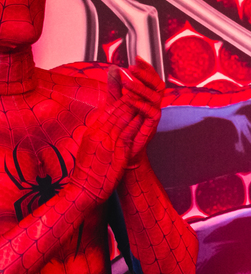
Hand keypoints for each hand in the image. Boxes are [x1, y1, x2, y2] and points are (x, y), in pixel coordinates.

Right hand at [72, 67, 144, 202]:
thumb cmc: (88, 172)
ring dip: (134, 104)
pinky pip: (127, 131)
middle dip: (128, 96)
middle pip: (115, 110)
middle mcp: (98, 133)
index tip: (127, 88)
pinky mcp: (114, 150)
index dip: (118, 98)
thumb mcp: (91, 148)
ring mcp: (106, 140)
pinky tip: (144, 112)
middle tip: (139, 83)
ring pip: (122, 117)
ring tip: (144, 92)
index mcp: (91, 131)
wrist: (83, 189)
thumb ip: (98, 135)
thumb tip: (104, 126)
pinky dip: (136, 120)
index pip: (106, 110)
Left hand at [120, 58, 164, 160]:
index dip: (146, 68)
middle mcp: (154, 104)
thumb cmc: (121, 126)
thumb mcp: (115, 102)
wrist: (122, 149)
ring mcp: (154, 114)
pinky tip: (130, 99)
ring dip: (142, 88)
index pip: (152, 78)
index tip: (136, 58)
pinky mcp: (151, 126)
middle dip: (146, 74)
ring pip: (156, 96)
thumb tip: (114, 67)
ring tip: (127, 82)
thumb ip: (115, 86)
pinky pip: (153, 112)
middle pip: (158, 84)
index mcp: (147, 97)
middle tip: (132, 67)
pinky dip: (142, 105)